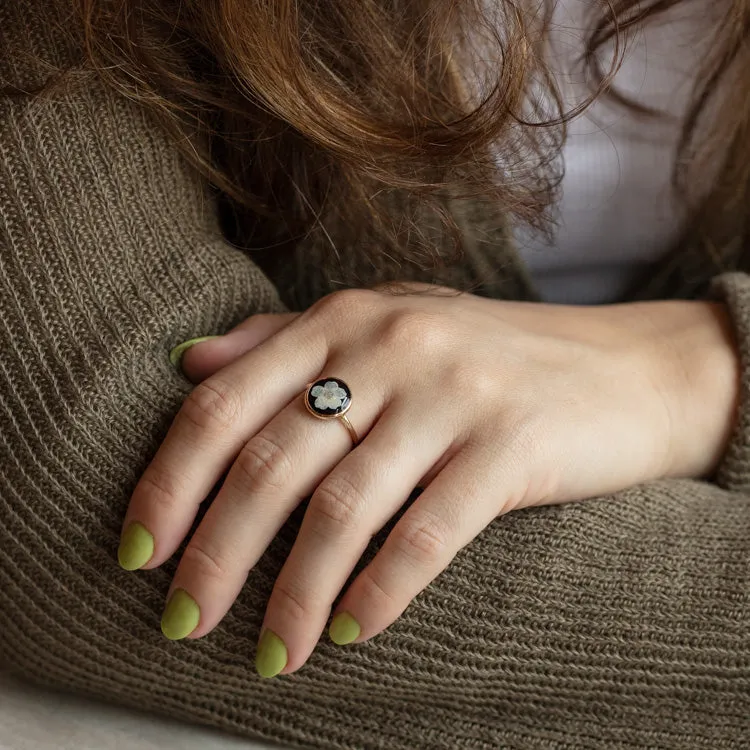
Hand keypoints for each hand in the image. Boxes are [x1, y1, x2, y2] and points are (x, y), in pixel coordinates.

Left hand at [118, 284, 738, 676]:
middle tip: (180, 620)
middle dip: (216, 551)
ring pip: (344, 508)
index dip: (168, 479)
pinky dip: (382, 591)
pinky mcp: (513, 445)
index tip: (137, 550)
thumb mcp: (382, 322)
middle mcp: (391, 345)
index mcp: (344, 317)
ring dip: (294, 594)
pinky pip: (429, 532)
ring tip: (267, 656)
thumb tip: (190, 361)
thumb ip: (282, 339)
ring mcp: (454, 394)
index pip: (224, 401)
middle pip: (272, 461)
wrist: (621, 366)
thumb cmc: (485, 352)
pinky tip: (351, 632)